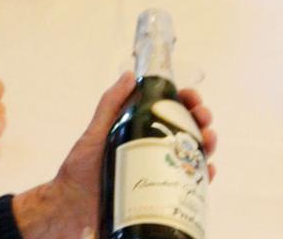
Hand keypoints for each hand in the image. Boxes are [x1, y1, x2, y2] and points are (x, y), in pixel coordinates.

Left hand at [11, 74, 216, 238]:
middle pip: (186, 129)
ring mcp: (160, 171)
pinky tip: (207, 169)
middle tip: (203, 117)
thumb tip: (130, 75)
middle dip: (200, 119)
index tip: (192, 97)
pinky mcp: (164, 193)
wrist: (74, 207)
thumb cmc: (81, 168)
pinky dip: (203, 175)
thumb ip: (111, 104)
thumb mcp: (96, 131)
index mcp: (139, 129)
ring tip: (208, 139)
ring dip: (206, 143)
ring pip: (193, 153)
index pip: (169, 109)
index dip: (185, 100)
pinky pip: (190, 183)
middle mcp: (153, 148)